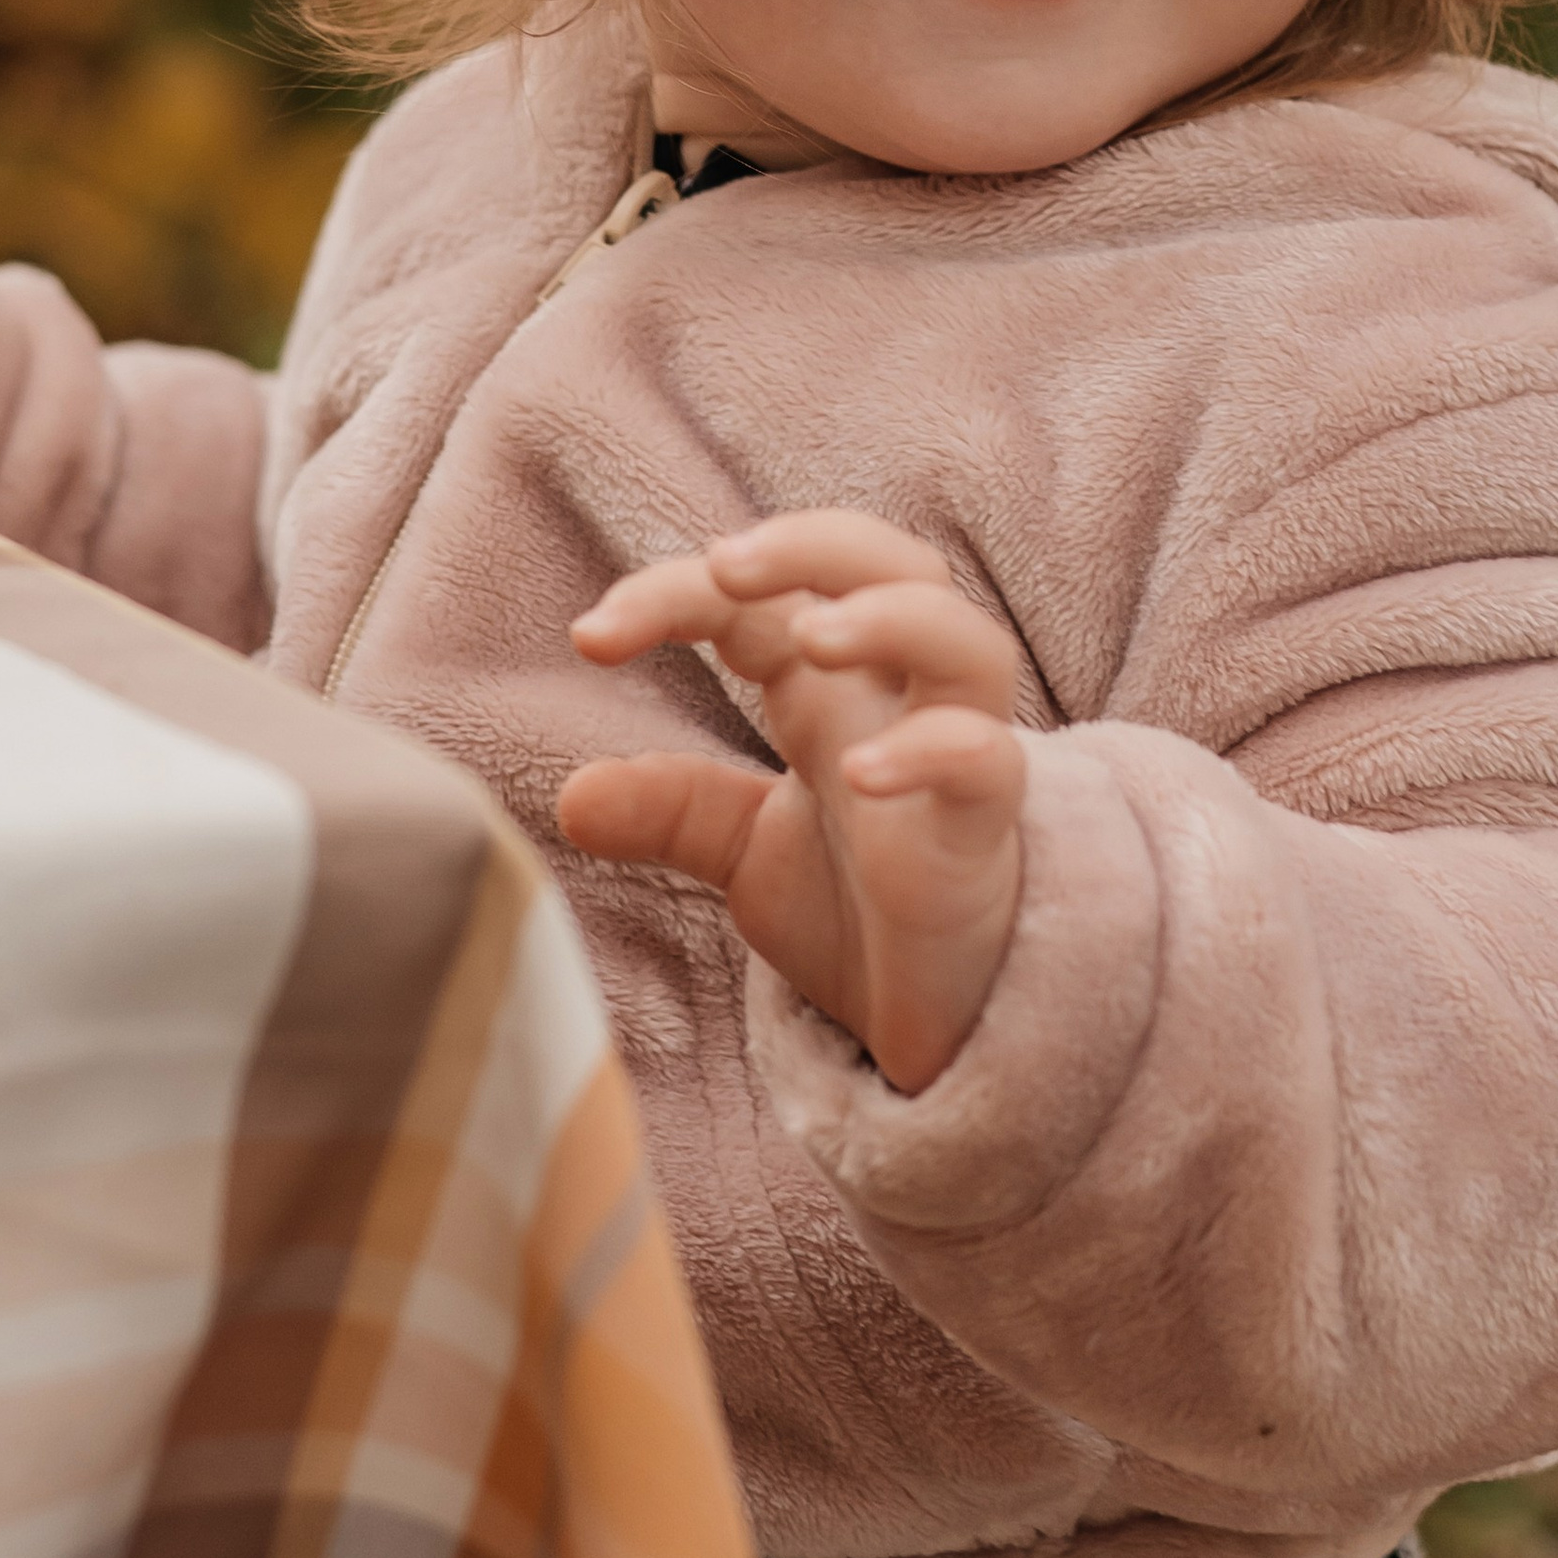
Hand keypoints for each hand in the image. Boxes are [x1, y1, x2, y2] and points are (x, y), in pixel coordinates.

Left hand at [563, 509, 1027, 1094]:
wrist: (928, 1013)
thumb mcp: (740, 852)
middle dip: (810, 543)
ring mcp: (952, 750)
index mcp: (823, 690)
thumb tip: (571, 797)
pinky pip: (983, 759)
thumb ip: (670, 810)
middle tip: (724, 564)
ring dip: (889, 615)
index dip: (673, 593)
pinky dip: (930, 749)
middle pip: (887, 564)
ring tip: (812, 636)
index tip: (590, 637)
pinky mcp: (986, 823)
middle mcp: (893, 699)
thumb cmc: (854, 907)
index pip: (758, 599)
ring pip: (963, 637)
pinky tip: (862, 772)